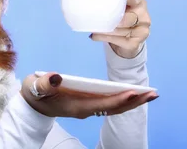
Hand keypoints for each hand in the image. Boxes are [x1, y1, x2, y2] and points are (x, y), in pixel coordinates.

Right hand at [20, 72, 157, 118]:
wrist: (32, 106)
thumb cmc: (35, 94)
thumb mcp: (36, 87)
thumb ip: (45, 83)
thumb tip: (56, 77)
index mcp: (76, 106)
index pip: (102, 104)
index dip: (118, 99)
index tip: (134, 93)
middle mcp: (86, 110)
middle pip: (115, 108)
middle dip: (134, 101)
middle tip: (153, 93)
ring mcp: (88, 108)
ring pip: (115, 107)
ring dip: (133, 101)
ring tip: (150, 94)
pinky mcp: (88, 104)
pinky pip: (110, 104)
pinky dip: (124, 99)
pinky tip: (134, 94)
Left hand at [90, 0, 150, 57]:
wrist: (128, 43)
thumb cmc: (122, 20)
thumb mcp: (120, 9)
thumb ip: (113, 2)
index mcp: (139, 4)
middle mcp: (144, 17)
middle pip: (127, 17)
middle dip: (111, 18)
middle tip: (97, 17)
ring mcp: (141, 32)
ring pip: (119, 30)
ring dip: (103, 29)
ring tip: (92, 27)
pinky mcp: (134, 44)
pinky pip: (116, 40)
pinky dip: (103, 37)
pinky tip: (94, 36)